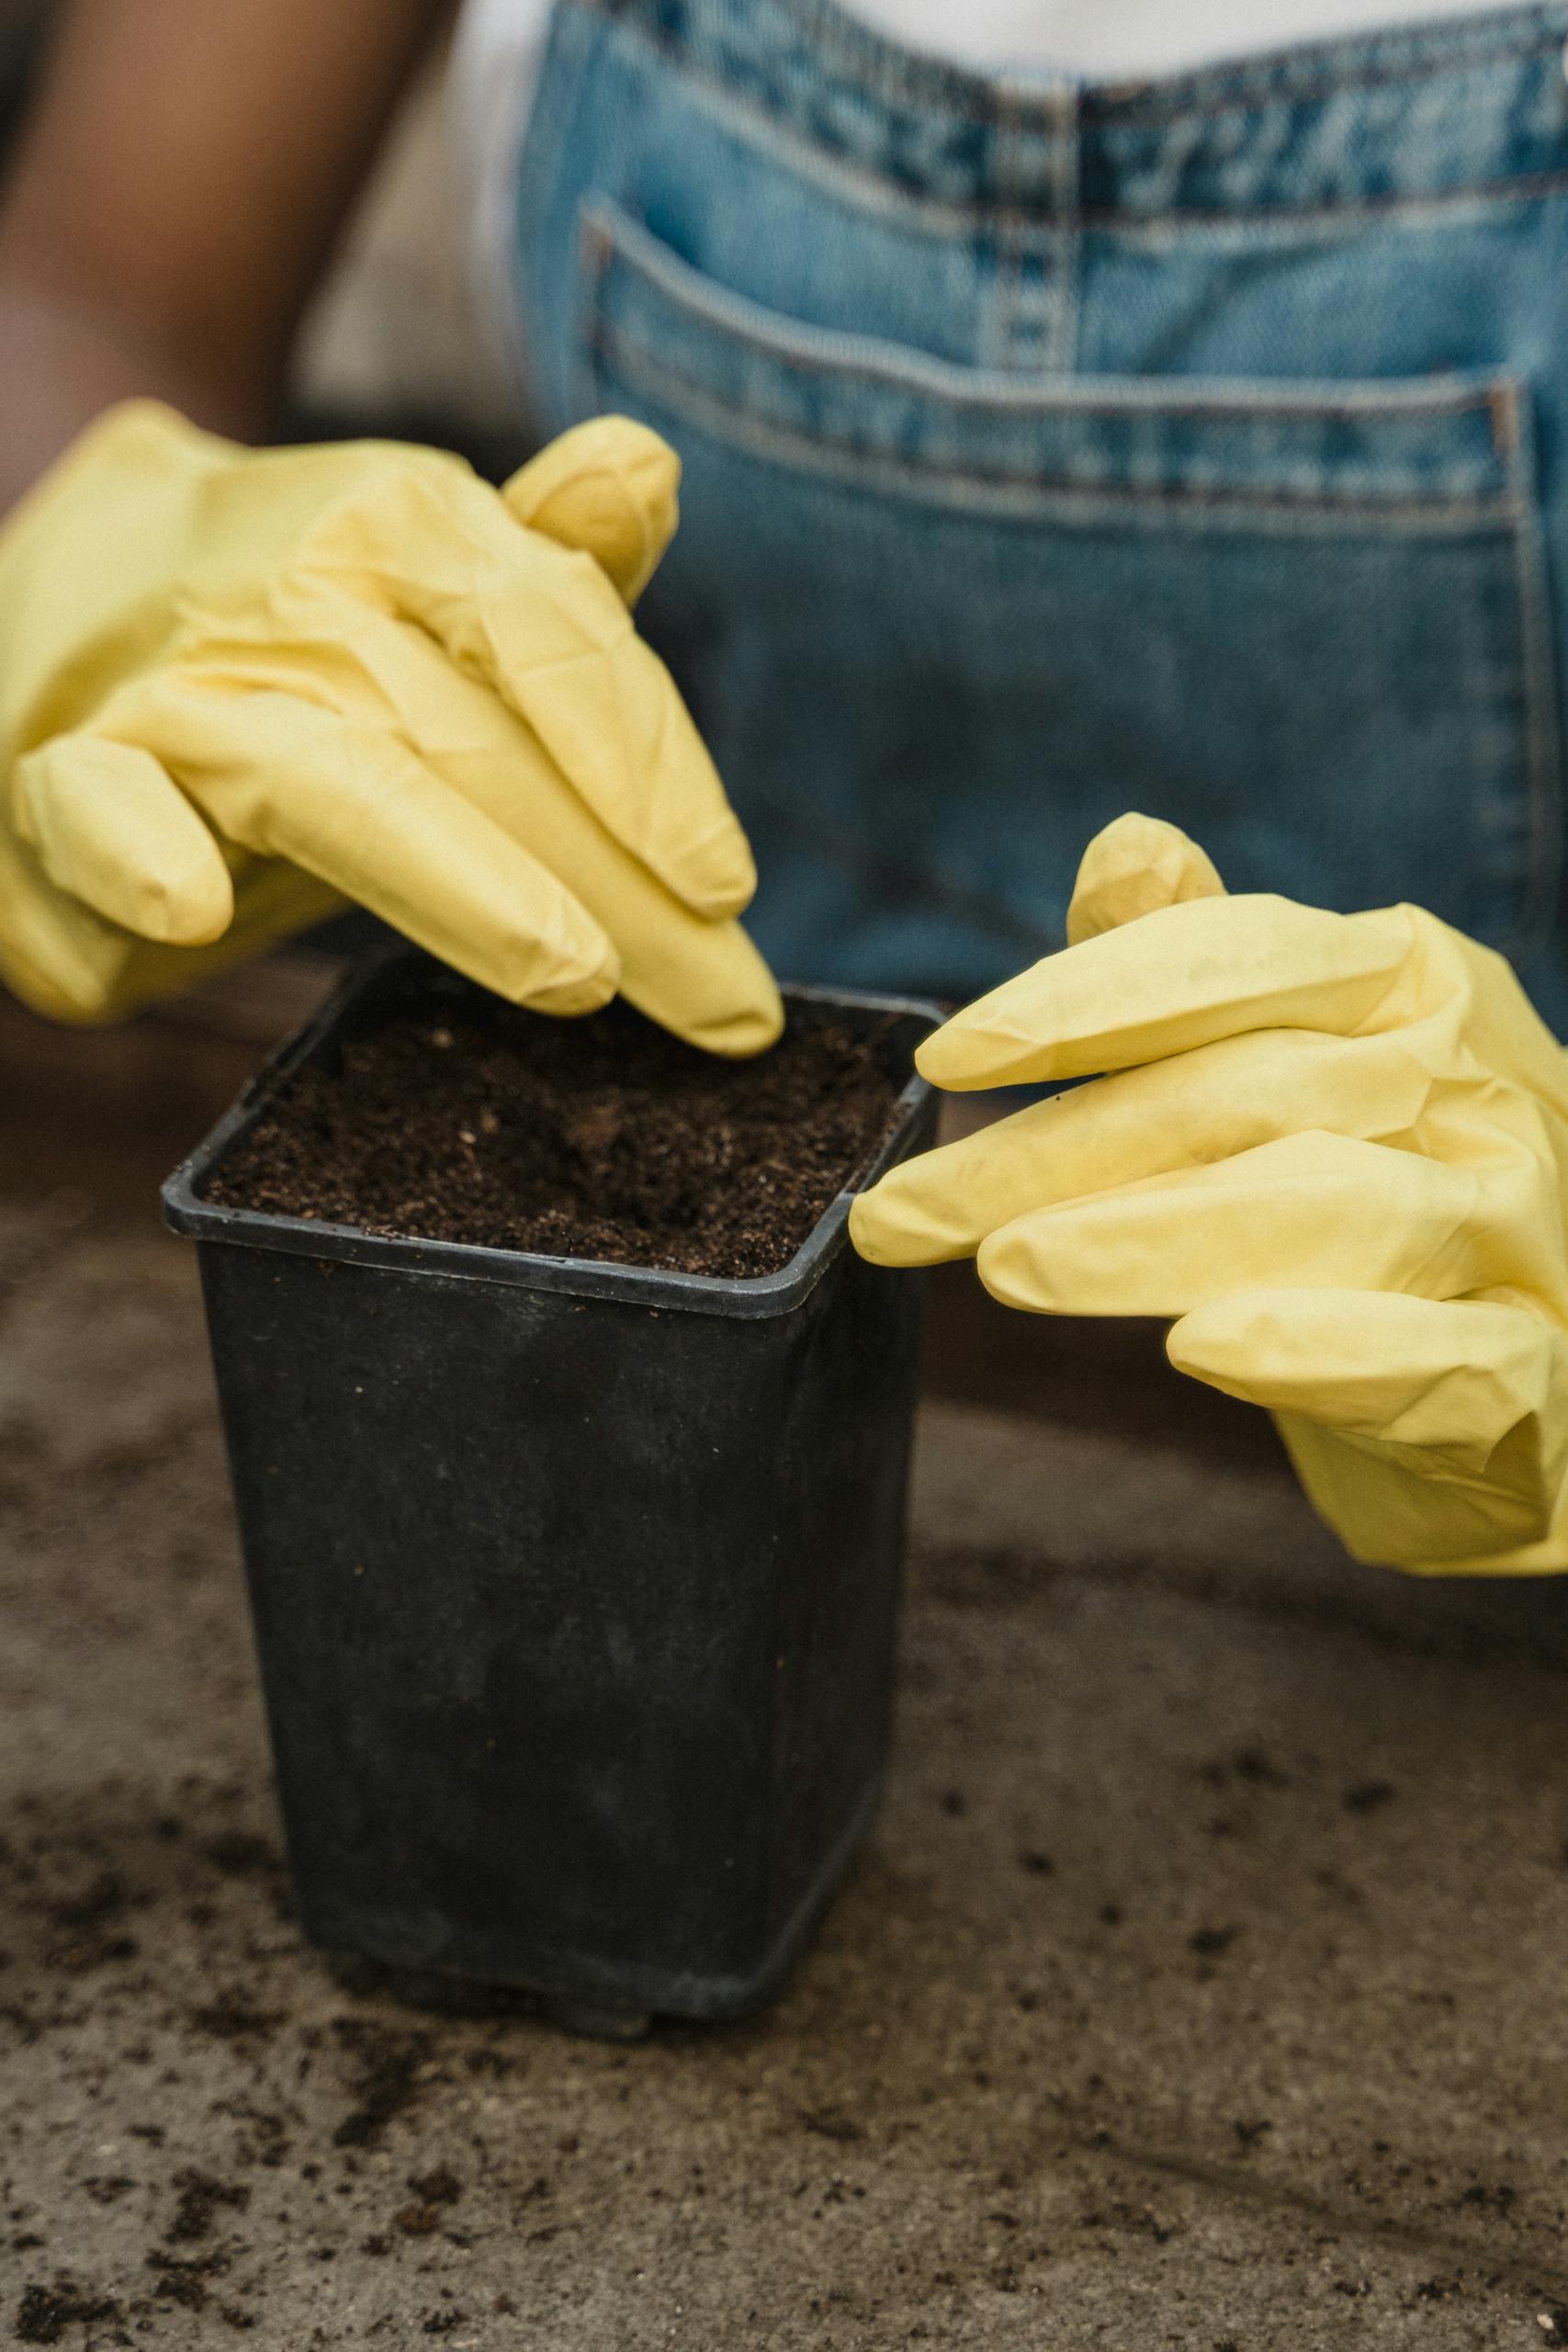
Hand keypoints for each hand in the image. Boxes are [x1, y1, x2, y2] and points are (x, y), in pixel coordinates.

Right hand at [0, 401, 780, 1053]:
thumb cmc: (293, 639)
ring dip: (453, 874)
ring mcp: (176, 691)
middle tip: (726, 1010)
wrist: (49, 593)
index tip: (728, 886)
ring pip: (325, 782)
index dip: (647, 759)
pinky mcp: (61, 780)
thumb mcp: (423, 588)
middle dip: (617, 885)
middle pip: (478, 742)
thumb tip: (645, 469)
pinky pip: (94, 810)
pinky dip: (132, 853)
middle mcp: (298, 598)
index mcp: (404, 534)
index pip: (552, 632)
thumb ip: (544, 574)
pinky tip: (189, 911)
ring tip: (565, 966)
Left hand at [852, 813, 1567, 1574]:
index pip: (1243, 961)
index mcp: (1414, 986)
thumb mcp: (1306, 1061)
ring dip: (1158, 1236)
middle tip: (899, 1215)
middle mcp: (1477, 1084)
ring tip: (1008, 1268)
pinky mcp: (1530, 1376)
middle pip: (1247, 1093)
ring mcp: (1518, 1228)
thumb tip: (1126, 845)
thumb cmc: (1389, 1190)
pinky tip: (1204, 1348)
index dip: (1088, 999)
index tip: (945, 1059)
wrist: (1550, 1365)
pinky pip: (1440, 1361)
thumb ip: (1209, 965)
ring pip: (1338, 1211)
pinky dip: (1325, 1353)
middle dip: (1056, 1152)